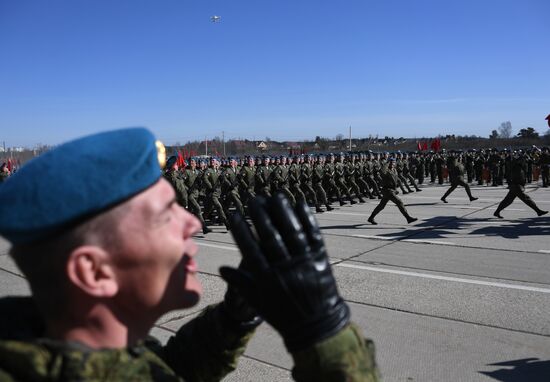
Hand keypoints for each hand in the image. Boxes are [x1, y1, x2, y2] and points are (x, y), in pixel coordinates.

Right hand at [220, 193, 349, 351]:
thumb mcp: (259, 302)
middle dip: (261, 216)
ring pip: (292, 232)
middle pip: (270, 236)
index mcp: (267, 278)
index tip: (234, 213)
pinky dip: (307, 219)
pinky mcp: (320, 260)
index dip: (241, 230)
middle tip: (253, 200)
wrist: (316, 326)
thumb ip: (240, 284)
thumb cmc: (283, 314)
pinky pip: (313, 236)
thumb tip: (221, 269)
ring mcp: (304, 262)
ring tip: (275, 196)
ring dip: (283, 212)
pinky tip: (301, 205)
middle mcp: (285, 268)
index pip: (250, 248)